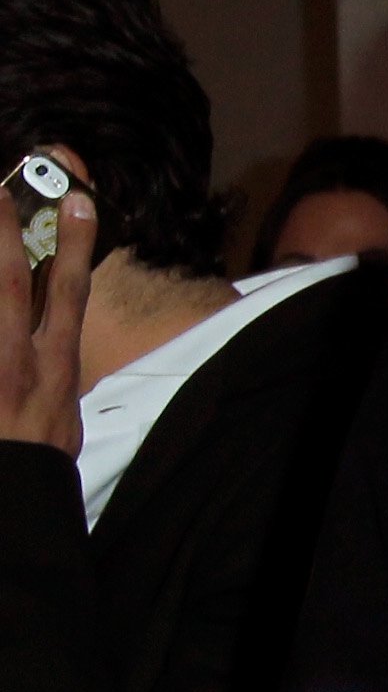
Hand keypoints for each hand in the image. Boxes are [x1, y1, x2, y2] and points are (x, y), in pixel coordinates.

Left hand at [5, 159, 93, 451]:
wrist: (13, 491)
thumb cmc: (40, 449)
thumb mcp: (61, 403)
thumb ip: (49, 359)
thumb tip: (49, 322)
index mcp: (57, 366)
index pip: (72, 294)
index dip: (77, 244)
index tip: (77, 200)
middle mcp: (19, 360)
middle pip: (12, 284)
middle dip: (6, 233)